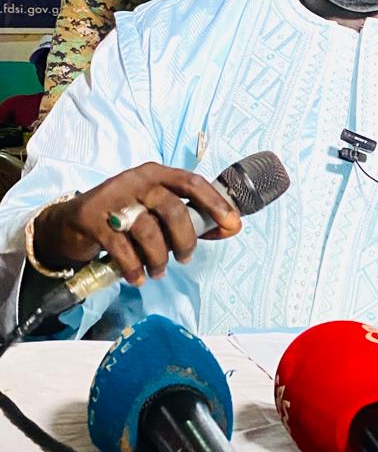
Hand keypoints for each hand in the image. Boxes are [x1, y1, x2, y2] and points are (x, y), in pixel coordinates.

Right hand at [33, 163, 241, 284]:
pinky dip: (134, 267)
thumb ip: (190, 217)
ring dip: (158, 258)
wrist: (72, 223)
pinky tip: (137, 277)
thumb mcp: (156, 211)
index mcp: (156, 174)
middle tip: (185, 258)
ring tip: (158, 271)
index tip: (232, 224)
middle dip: (185, 240)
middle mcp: (136, 180)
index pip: (192, 182)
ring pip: (148, 230)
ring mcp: (113, 197)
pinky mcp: (93, 218)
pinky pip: (122, 248)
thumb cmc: (126, 216)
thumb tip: (230, 227)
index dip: (215, 203)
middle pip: (172, 208)